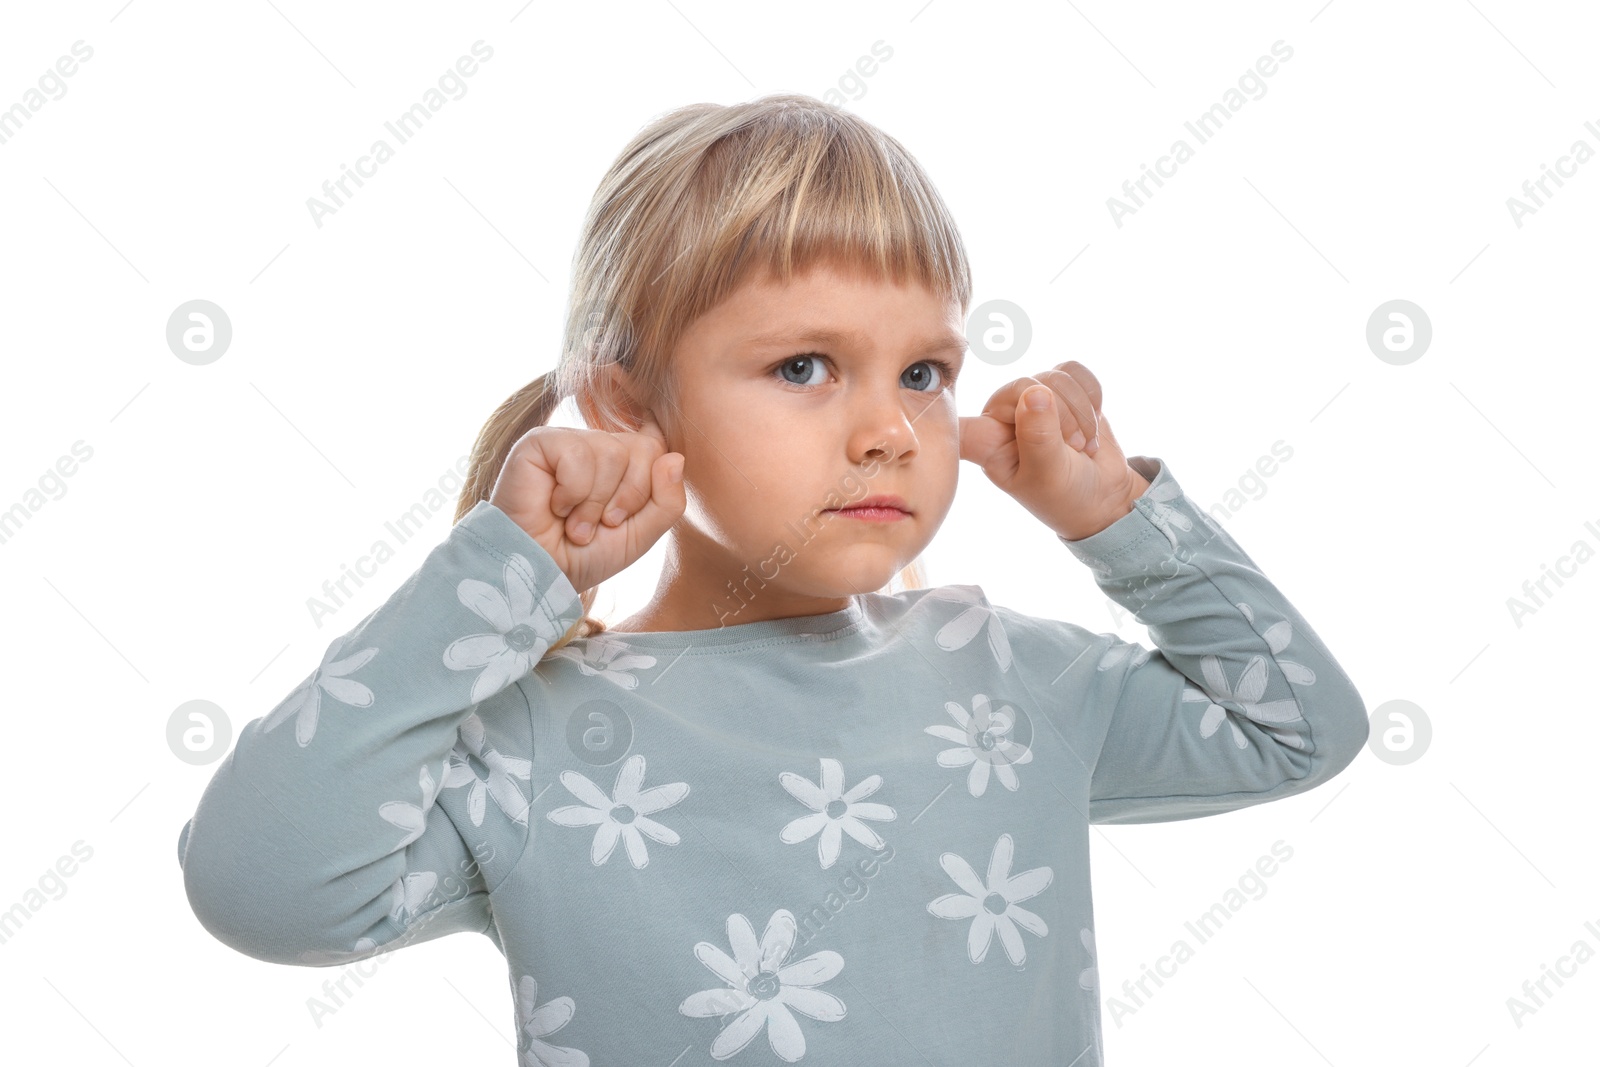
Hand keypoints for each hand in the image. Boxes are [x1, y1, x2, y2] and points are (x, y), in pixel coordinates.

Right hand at [488, 411, 686, 591]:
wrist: (538, 573)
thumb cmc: (584, 556)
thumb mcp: (640, 535)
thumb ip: (668, 501)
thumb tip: (675, 457)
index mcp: (623, 462)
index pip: (659, 449)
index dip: (646, 490)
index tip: (619, 519)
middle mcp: (598, 445)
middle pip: (644, 448)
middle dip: (626, 499)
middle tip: (598, 525)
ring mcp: (570, 440)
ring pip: (612, 452)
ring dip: (594, 503)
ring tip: (574, 523)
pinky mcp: (541, 441)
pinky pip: (578, 455)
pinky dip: (571, 493)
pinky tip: (554, 507)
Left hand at [958, 360, 1147, 540]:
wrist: (1103, 495)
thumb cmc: (1064, 495)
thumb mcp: (1048, 475)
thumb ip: (1038, 438)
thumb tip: (1035, 394)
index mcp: (985, 443)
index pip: (958, 421)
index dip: (939, 405)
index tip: (916, 393)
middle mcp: (1002, 416)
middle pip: (1022, 385)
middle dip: (1059, 415)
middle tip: (1072, 447)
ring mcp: (1032, 400)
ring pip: (1053, 376)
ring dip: (1080, 412)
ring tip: (1081, 444)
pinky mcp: (1061, 389)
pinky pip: (1075, 370)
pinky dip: (1092, 397)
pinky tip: (1090, 423)